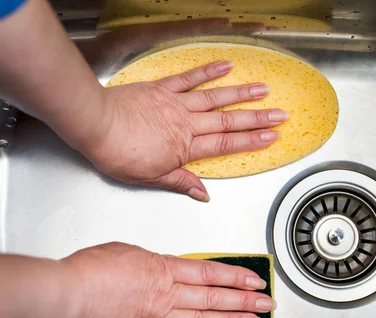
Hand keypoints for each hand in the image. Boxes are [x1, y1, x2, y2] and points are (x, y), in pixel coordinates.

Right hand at [63, 242, 274, 317]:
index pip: (210, 272)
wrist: (68, 294)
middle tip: (266, 303)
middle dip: (244, 300)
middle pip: (214, 297)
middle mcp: (166, 295)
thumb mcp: (129, 251)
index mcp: (163, 269)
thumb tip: (166, 267)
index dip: (236, 276)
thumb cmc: (91, 269)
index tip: (254, 279)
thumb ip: (154, 262)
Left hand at [81, 61, 288, 201]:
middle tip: (280, 114)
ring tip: (263, 88)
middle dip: (258, 118)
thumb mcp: (150, 177)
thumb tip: (202, 193)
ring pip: (215, 97)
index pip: (226, 144)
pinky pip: (189, 78)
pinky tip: (225, 66)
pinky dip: (208, 72)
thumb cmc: (117, 152)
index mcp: (184, 147)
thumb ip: (180, 181)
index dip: (252, 141)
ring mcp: (175, 103)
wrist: (95, 124)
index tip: (272, 137)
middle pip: (229, 120)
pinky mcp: (162, 89)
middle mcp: (185, 123)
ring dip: (241, 93)